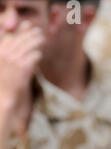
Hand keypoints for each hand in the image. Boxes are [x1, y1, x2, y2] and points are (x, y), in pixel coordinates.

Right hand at [0, 21, 44, 135]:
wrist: (4, 98)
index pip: (9, 36)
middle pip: (20, 38)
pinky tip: (40, 54)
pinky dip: (37, 54)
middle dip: (30, 33)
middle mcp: (4, 55)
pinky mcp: (23, 68)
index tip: (27, 25)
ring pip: (28, 45)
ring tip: (43, 39)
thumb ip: (9, 54)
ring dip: (36, 40)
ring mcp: (13, 61)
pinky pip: (33, 56)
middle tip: (39, 32)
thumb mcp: (4, 67)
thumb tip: (17, 43)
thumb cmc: (4, 84)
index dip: (19, 30)